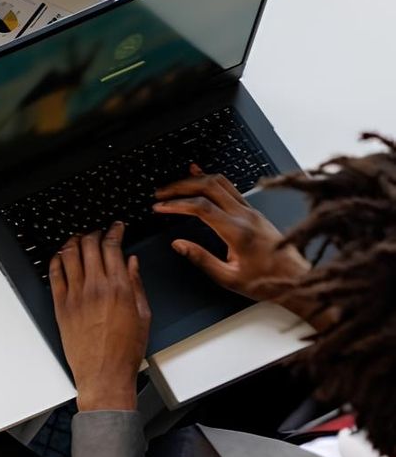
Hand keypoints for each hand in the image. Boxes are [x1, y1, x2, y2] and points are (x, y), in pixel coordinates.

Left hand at [48, 224, 150, 411]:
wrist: (104, 373)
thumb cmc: (125, 350)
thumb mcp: (143, 314)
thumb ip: (136, 284)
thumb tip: (132, 262)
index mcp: (119, 288)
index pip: (112, 246)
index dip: (114, 231)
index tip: (116, 226)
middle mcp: (95, 287)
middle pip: (90, 245)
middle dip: (94, 233)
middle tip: (97, 231)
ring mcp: (75, 295)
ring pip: (69, 255)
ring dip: (74, 241)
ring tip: (78, 238)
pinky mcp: (60, 305)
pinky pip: (54, 274)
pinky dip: (56, 260)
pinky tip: (60, 256)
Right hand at [153, 165, 312, 313]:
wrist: (298, 279)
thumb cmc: (267, 282)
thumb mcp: (229, 278)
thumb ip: (201, 259)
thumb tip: (179, 245)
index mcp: (238, 232)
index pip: (201, 207)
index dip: (176, 204)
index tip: (160, 207)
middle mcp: (245, 216)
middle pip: (208, 187)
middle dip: (180, 186)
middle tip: (161, 193)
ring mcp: (251, 211)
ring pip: (220, 182)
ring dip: (194, 180)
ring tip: (174, 185)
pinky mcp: (254, 212)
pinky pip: (230, 187)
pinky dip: (211, 180)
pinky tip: (200, 174)